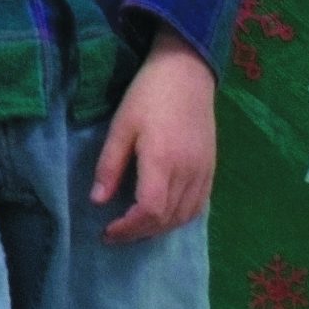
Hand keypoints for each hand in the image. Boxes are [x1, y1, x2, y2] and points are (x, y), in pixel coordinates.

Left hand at [91, 26, 217, 243]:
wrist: (187, 73)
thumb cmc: (148, 95)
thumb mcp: (121, 127)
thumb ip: (109, 166)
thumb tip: (97, 201)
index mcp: (163, 161)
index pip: (149, 211)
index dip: (128, 228)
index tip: (107, 232)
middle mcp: (188, 172)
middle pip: (167, 219)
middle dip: (139, 233)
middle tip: (115, 235)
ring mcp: (204, 172)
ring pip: (185, 216)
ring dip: (159, 230)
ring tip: (134, 229)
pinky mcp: (211, 169)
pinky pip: (198, 206)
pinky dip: (179, 219)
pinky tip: (162, 217)